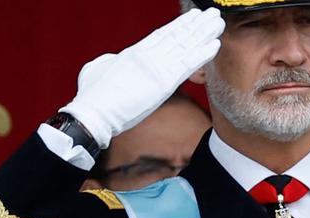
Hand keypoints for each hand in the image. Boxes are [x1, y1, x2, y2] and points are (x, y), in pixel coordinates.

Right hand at [61, 7, 224, 147]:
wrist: (94, 113)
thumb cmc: (92, 95)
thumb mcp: (98, 68)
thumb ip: (112, 61)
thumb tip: (116, 59)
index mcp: (134, 53)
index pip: (162, 36)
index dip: (179, 25)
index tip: (192, 18)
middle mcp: (148, 56)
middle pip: (177, 36)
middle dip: (196, 25)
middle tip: (212, 14)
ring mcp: (157, 67)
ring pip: (185, 46)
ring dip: (204, 34)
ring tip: (217, 22)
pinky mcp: (164, 82)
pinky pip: (188, 65)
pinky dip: (201, 54)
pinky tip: (214, 44)